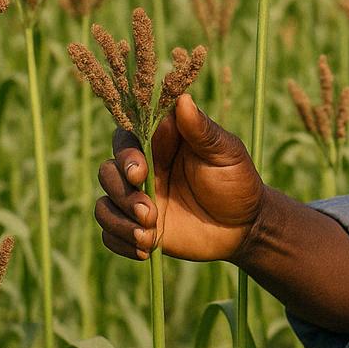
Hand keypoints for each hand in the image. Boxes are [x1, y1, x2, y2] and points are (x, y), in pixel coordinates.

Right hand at [95, 93, 268, 263]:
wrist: (244, 227)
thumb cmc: (237, 181)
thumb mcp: (226, 154)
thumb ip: (202, 130)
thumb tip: (184, 99)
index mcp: (162, 143)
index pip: (128, 137)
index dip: (126, 153)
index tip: (140, 170)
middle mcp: (144, 168)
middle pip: (108, 171)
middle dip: (122, 192)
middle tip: (149, 211)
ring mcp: (138, 199)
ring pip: (104, 204)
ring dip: (119, 221)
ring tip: (149, 235)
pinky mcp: (136, 226)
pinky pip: (109, 233)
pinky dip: (120, 241)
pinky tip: (146, 248)